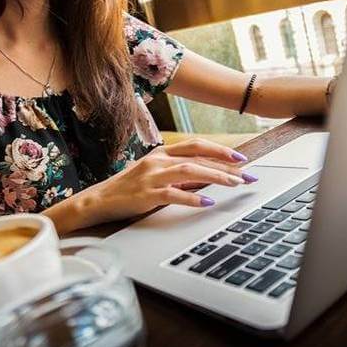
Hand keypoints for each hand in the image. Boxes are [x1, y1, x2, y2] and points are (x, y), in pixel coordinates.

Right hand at [76, 139, 256, 224]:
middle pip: (197, 155)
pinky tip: (207, 201)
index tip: (241, 158)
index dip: (220, 150)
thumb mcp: (155, 174)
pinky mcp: (146, 194)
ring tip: (235, 184)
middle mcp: (158, 160)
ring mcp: (152, 176)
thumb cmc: (129, 188)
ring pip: (190, 170)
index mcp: (161, 152)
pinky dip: (192, 197)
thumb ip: (178, 173)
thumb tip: (208, 176)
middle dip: (226, 163)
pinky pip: (173, 194)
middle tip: (247, 173)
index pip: (196, 145)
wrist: (99, 200)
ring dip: (215, 176)